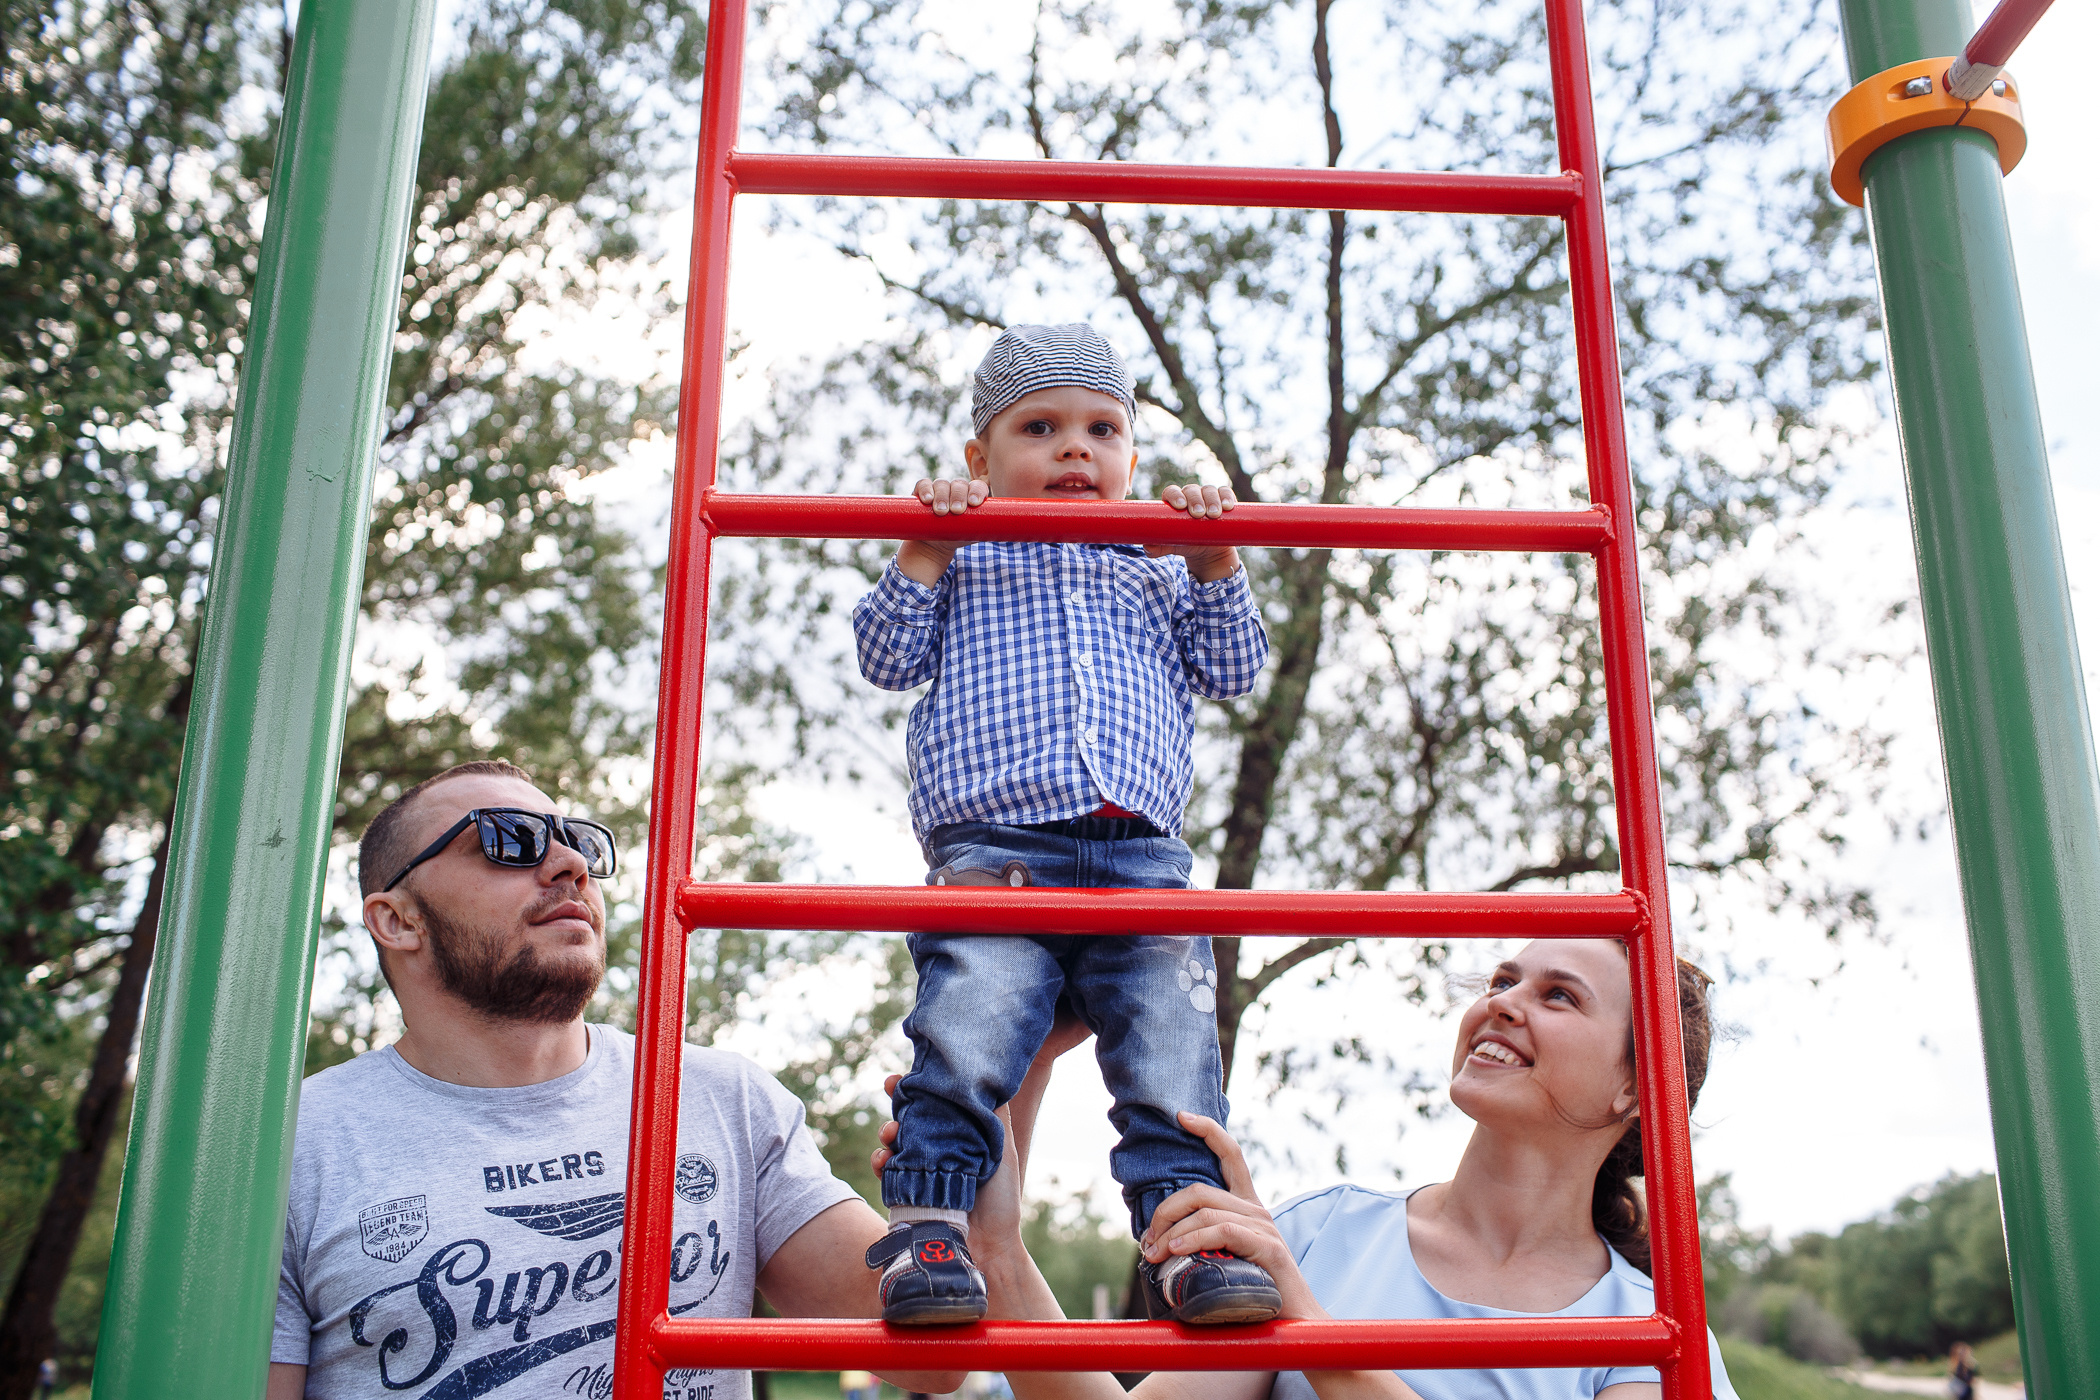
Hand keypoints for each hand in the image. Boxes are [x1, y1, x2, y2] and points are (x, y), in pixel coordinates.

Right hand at [869, 1077, 1030, 1271]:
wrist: (990, 1246)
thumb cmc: (1001, 1197)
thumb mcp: (1003, 1148)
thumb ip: (995, 1113)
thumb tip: (984, 1073)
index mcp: (959, 1136)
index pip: (934, 1104)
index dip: (917, 1088)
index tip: (902, 1076)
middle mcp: (938, 1150)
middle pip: (910, 1118)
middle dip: (897, 1104)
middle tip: (892, 1094)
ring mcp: (921, 1172)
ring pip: (894, 1143)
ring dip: (886, 1133)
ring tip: (890, 1134)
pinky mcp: (906, 1194)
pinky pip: (886, 1173)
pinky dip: (880, 1163)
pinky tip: (883, 1161)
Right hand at [896, 478, 990, 583]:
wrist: (934, 544)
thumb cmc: (958, 536)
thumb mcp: (974, 533)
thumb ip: (987, 529)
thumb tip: (1005, 531)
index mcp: (972, 495)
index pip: (978, 487)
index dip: (977, 491)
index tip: (975, 503)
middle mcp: (956, 489)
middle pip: (960, 484)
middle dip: (959, 496)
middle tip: (957, 511)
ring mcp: (939, 489)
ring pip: (942, 484)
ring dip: (942, 497)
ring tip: (941, 512)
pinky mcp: (922, 492)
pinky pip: (923, 484)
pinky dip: (925, 489)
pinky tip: (927, 499)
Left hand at [1138, 1112, 1325, 1319]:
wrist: (1296, 1326)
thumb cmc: (1256, 1293)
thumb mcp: (1226, 1259)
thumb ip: (1203, 1242)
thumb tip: (1157, 1241)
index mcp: (1248, 1206)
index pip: (1230, 1155)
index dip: (1207, 1131)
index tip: (1182, 1116)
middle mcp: (1257, 1210)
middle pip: (1200, 1190)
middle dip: (1164, 1210)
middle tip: (1146, 1241)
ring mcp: (1264, 1227)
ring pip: (1206, 1211)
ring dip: (1172, 1232)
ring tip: (1154, 1253)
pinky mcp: (1268, 1248)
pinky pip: (1223, 1232)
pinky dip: (1194, 1239)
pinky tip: (1176, 1251)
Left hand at [1149, 483, 1240, 581]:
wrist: (1207, 551)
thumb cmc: (1185, 543)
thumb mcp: (1171, 546)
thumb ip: (1157, 547)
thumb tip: (1148, 547)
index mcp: (1174, 501)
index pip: (1172, 492)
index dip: (1175, 495)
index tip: (1180, 506)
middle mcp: (1190, 495)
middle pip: (1192, 490)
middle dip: (1196, 500)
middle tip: (1199, 514)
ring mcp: (1208, 496)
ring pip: (1209, 490)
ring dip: (1212, 500)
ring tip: (1214, 515)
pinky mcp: (1223, 500)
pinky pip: (1225, 493)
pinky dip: (1227, 497)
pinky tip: (1228, 506)